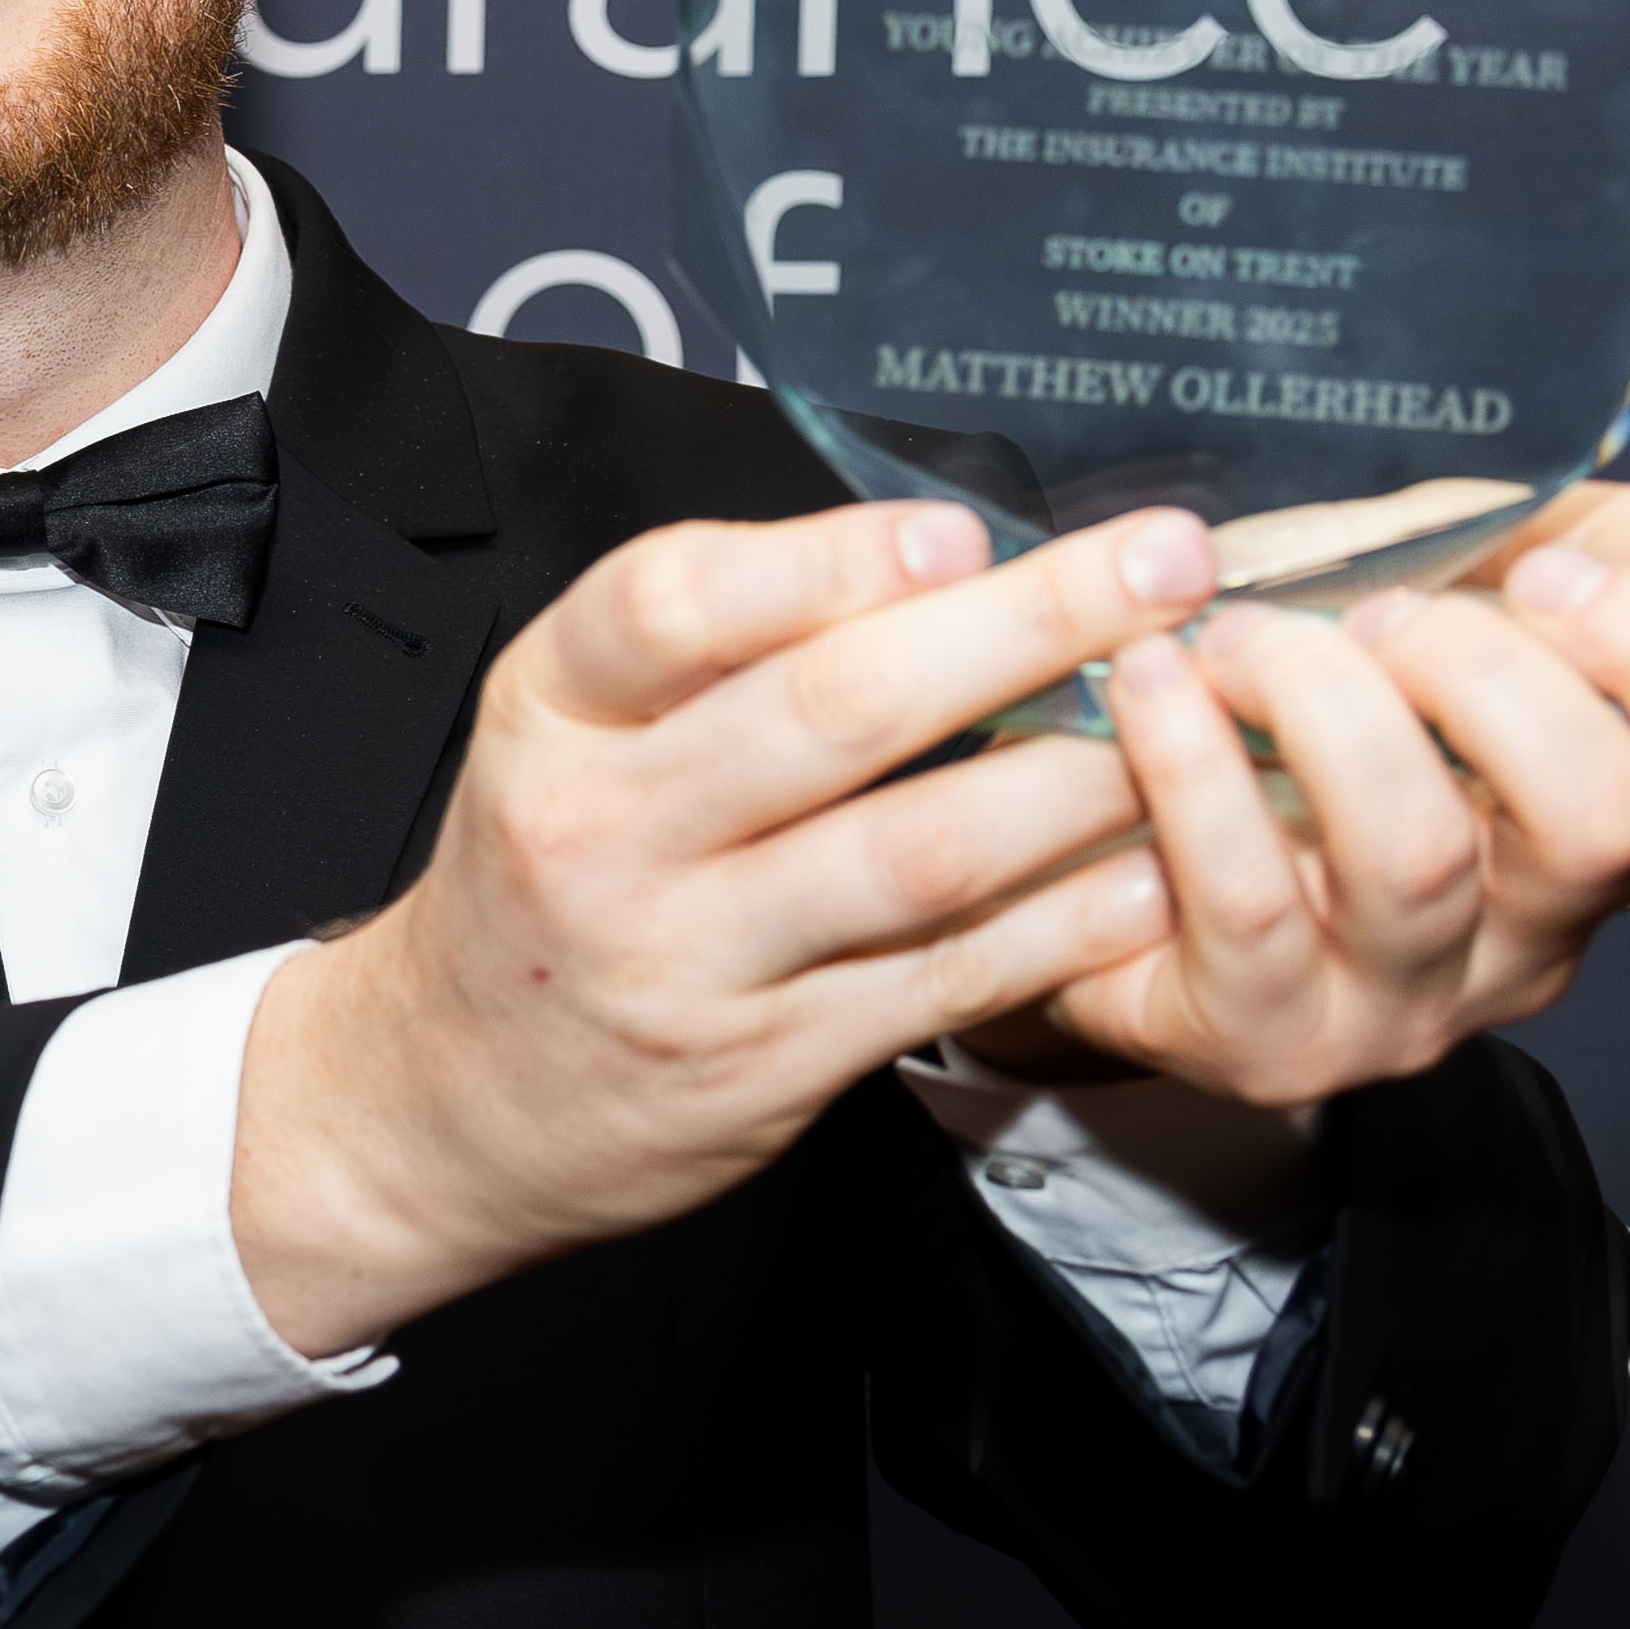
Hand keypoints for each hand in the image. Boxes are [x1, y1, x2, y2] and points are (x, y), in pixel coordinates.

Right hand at [232, 502, 1207, 1349]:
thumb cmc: (550, 875)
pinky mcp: (761, 1070)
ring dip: (1073, 779)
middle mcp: (603, 834)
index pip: (669, 605)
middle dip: (1023, 629)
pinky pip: (940, 983)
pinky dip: (1060, 923)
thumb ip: (718, 649)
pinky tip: (1146, 872)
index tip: (965, 529)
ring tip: (1182, 717)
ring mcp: (684, 962)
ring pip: (914, 856)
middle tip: (1162, 567)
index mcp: (551, 716)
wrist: (447, 1099)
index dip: (830, 559)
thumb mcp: (571, 733)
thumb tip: (950, 557)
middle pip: (832, 714)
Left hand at [1000, 485, 1629, 1105]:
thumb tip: (1627, 540)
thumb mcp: (1422, 595)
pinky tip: (1151, 689)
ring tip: (1236, 643)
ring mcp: (1409, 1002)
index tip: (1539, 572)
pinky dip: (1191, 764)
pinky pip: (1251, 901)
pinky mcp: (1273, 1042)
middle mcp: (1534, 929)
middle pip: (1610, 816)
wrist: (1097, 866)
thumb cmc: (1276, 720)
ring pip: (1421, 856)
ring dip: (1322, 702)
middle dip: (1487, 671)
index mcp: (1603, 816)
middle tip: (1374, 619)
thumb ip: (1538, 542)